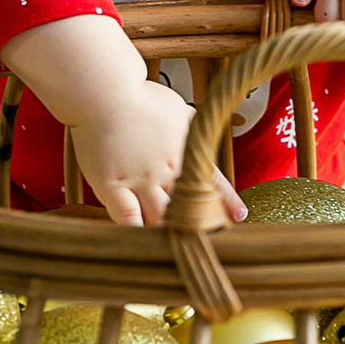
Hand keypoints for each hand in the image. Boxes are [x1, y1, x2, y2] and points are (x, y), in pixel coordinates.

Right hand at [0, 15, 247, 228]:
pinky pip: (127, 217)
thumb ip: (195, 125)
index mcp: (186, 152)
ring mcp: (140, 180)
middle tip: (205, 243)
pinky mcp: (112, 185)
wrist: (106, 92)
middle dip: (200, 227)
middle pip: (190, 208)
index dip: (227, 202)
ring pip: (161, 218)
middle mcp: (168, 171)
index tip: (239, 217)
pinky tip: (140, 246)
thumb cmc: (140, 97)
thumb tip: (212, 128)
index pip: (214, 182)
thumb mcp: (180, 109)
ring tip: (175, 251)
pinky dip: (136, 233)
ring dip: (170, 234)